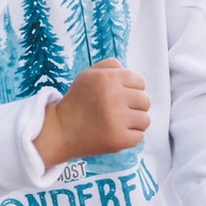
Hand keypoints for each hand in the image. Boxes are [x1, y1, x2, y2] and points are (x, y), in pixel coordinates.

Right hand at [34, 59, 149, 168]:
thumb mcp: (88, 75)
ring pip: (145, 120)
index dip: (132, 90)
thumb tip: (128, 69)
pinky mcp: (118, 139)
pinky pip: (139, 137)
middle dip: (134, 107)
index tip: (120, 98)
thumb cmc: (77, 102)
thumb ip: (110, 66)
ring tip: (117, 124)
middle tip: (118, 112)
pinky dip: (129, 138)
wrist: (60, 130)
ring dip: (134, 123)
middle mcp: (114, 96)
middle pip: (145, 101)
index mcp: (108, 78)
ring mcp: (117, 119)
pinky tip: (114, 134)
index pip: (140, 82)